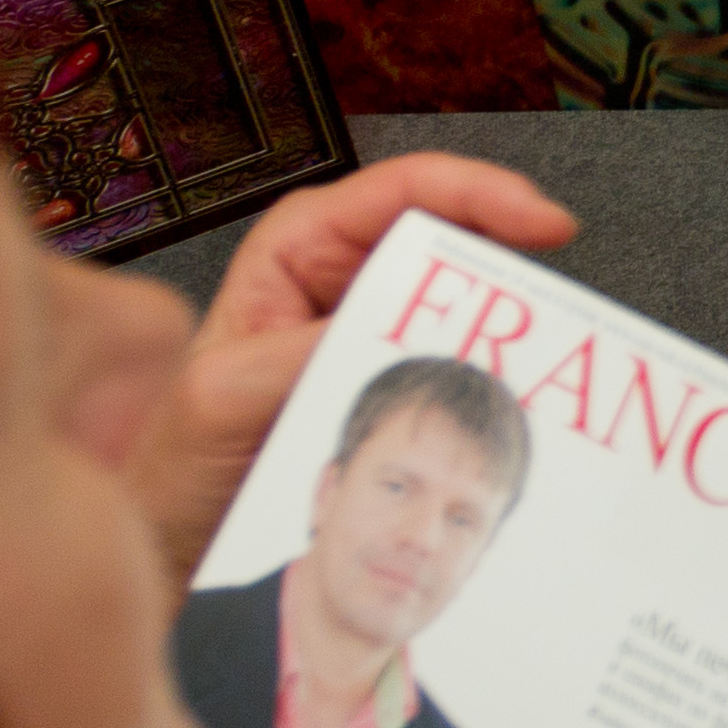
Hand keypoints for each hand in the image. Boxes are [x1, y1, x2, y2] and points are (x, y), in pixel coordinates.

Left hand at [126, 154, 577, 583]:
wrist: (185, 538)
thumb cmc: (178, 460)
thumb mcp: (222, 400)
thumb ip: (294, 358)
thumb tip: (384, 332)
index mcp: (299, 246)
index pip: (406, 189)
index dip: (484, 194)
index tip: (544, 223)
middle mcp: (346, 275)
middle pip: (452, 238)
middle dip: (508, 265)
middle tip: (549, 311)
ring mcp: (377, 328)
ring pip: (465, 302)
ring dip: (508, 327)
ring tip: (541, 359)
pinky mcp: (399, 378)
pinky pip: (459, 361)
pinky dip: (494, 374)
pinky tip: (511, 396)